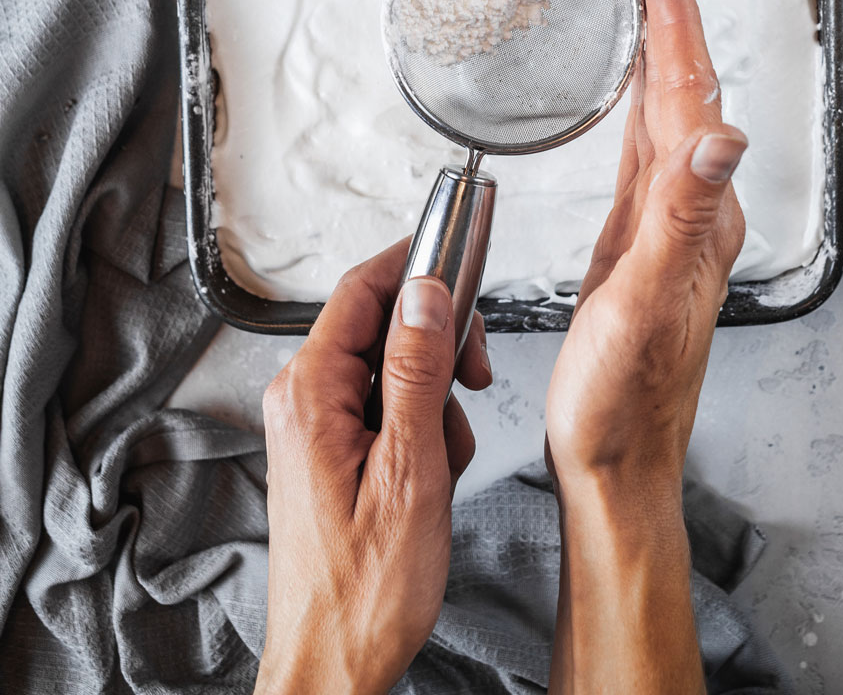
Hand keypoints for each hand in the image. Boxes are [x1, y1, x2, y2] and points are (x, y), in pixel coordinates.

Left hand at [255, 242, 492, 694]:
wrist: (332, 667)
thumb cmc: (363, 595)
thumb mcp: (409, 474)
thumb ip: (417, 375)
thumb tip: (425, 294)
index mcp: (310, 394)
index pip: (364, 289)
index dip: (418, 265)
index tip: (463, 256)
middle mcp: (302, 401)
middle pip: (382, 324)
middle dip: (438, 349)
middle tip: (471, 383)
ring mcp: (314, 428)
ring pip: (392, 369)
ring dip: (434, 401)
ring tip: (443, 459)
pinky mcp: (331, 453)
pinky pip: (385, 409)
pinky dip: (421, 431)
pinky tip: (430, 476)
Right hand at [545, 0, 746, 694]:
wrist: (615, 459)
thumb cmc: (623, 397)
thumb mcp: (647, 301)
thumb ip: (683, 216)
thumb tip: (722, 136)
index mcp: (697, 210)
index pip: (691, 92)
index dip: (675, 19)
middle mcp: (692, 207)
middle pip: (684, 89)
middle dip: (669, 15)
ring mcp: (668, 224)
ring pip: (665, 113)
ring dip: (656, 50)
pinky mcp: (639, 241)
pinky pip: (641, 150)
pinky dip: (637, 104)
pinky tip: (627, 96)